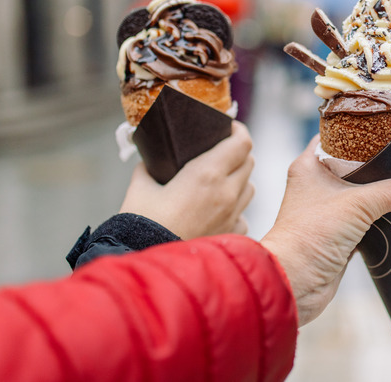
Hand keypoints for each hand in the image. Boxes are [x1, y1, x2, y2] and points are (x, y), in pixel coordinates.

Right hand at [120, 121, 254, 239]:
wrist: (149, 265)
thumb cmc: (141, 224)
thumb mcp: (141, 187)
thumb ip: (150, 168)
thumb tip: (151, 162)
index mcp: (208, 174)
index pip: (241, 142)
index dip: (238, 130)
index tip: (228, 127)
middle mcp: (227, 192)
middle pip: (248, 162)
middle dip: (237, 153)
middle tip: (220, 151)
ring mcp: (233, 215)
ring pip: (249, 187)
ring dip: (239, 180)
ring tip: (219, 180)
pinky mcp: (232, 234)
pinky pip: (242, 214)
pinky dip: (234, 208)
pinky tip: (217, 211)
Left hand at [261, 136, 390, 325]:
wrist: (293, 284)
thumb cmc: (310, 236)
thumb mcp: (359, 205)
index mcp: (309, 166)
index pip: (336, 135)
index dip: (362, 130)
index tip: (389, 126)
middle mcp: (315, 184)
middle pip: (355, 164)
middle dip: (382, 163)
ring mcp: (327, 210)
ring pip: (362, 193)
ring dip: (384, 191)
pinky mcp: (338, 234)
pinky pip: (366, 218)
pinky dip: (383, 216)